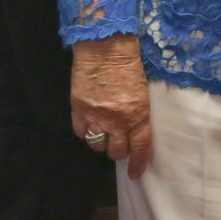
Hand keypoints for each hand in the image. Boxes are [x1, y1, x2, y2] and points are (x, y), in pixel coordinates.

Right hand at [71, 34, 152, 178]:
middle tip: (115, 140)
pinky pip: (80, 132)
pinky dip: (84, 130)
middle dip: (117, 149)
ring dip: (100, 140)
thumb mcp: (141, 92)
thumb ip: (137, 115)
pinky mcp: (79, 108)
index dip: (137, 164)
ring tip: (101, 128)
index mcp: (139, 115)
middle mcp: (118, 120)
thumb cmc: (128, 65)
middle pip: (116, 151)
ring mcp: (97, 116)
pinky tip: (88, 120)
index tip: (134, 173)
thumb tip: (130, 134)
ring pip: (96, 145)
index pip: (140, 148)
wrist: (105, 46)